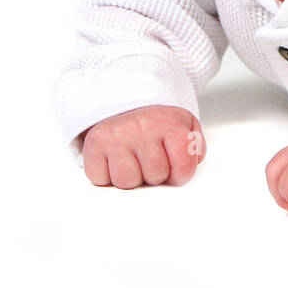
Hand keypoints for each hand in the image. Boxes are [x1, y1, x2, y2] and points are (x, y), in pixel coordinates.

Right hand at [80, 105, 204, 188]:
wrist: (124, 105)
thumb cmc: (156, 124)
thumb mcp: (185, 126)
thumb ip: (194, 147)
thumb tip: (191, 162)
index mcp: (169, 123)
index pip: (183, 166)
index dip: (181, 173)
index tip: (176, 167)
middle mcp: (141, 128)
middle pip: (155, 177)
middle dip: (155, 174)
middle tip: (150, 157)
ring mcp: (115, 136)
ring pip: (127, 182)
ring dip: (131, 176)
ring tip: (133, 159)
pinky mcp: (93, 146)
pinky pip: (101, 179)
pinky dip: (107, 175)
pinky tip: (114, 159)